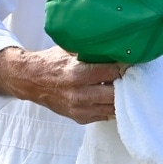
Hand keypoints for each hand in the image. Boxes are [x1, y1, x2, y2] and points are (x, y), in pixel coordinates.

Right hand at [0, 46, 125, 123]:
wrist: (29, 81)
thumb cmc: (51, 62)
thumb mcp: (70, 50)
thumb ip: (91, 51)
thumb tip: (116, 45)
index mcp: (77, 74)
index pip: (113, 72)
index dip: (125, 67)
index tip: (132, 62)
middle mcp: (78, 94)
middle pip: (116, 93)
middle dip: (126, 85)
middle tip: (133, 77)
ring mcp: (79, 109)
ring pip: (112, 108)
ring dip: (121, 98)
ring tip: (125, 87)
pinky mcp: (79, 118)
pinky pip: (104, 115)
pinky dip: (110, 106)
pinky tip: (111, 96)